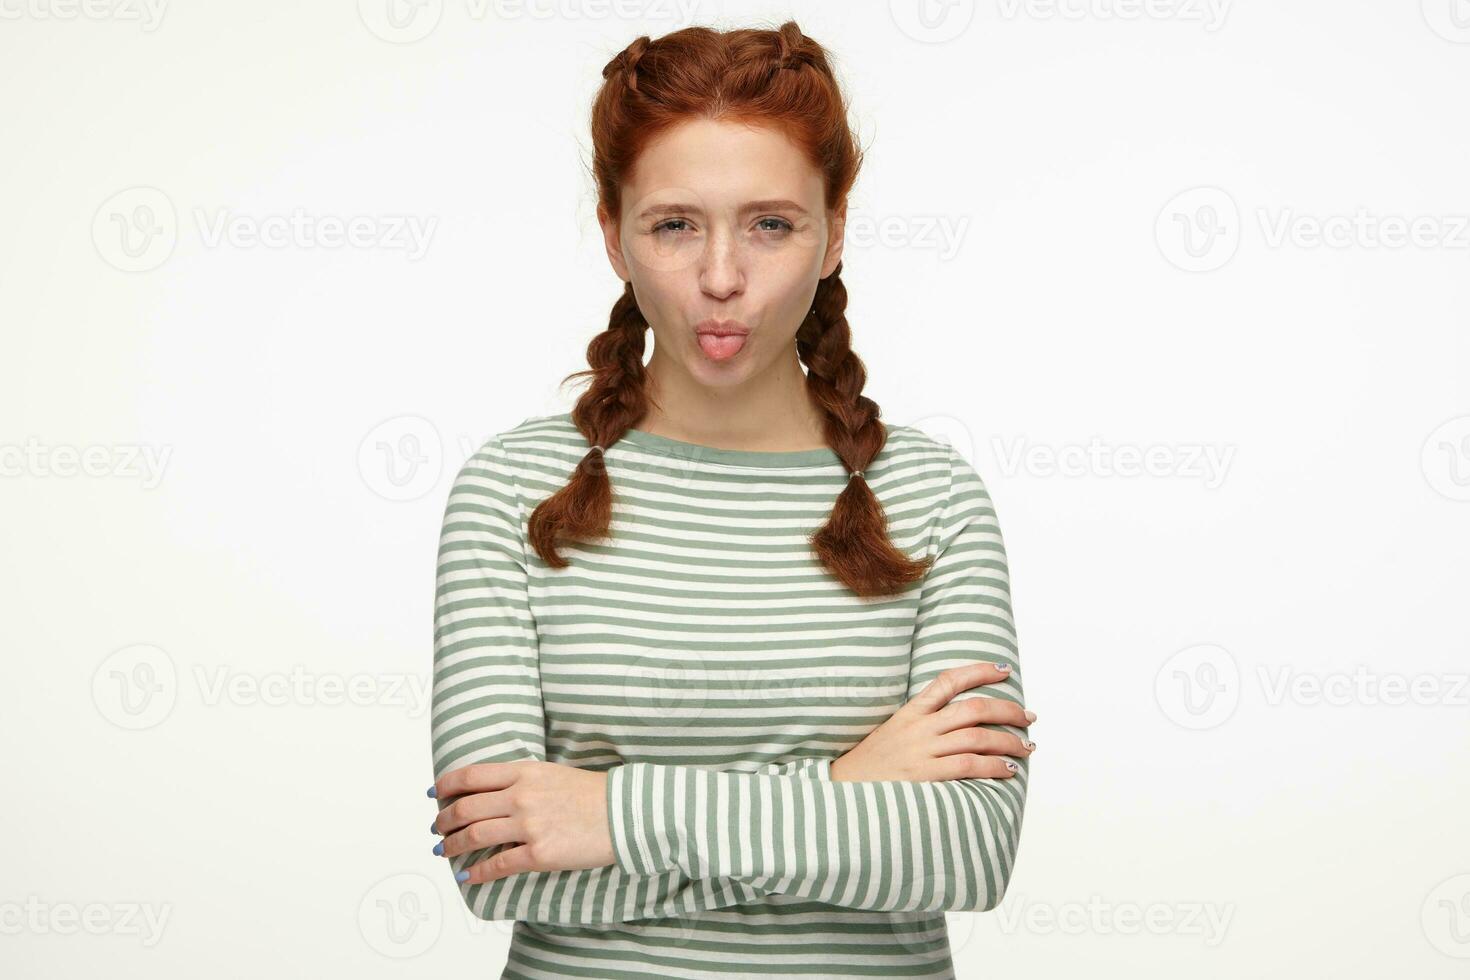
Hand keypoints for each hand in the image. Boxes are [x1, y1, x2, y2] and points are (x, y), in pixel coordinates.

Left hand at [431, 760, 613, 883]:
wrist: (623, 813)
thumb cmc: (590, 793)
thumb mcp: (550, 773)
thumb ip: (519, 780)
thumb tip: (489, 794)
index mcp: (523, 772)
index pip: (471, 776)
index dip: (446, 785)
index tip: (434, 793)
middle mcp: (521, 797)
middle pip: (466, 808)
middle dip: (444, 821)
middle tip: (437, 828)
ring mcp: (529, 826)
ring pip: (474, 837)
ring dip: (452, 846)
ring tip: (444, 852)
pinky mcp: (539, 854)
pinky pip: (498, 866)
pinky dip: (477, 873)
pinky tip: (468, 876)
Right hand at [829, 661, 1034, 781]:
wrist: (844, 791)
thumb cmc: (872, 765)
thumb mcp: (892, 732)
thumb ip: (921, 722)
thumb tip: (958, 720)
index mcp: (910, 712)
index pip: (948, 680)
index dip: (979, 671)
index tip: (1003, 670)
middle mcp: (919, 727)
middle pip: (974, 708)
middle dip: (1008, 710)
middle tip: (1028, 716)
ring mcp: (922, 750)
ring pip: (978, 736)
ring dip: (1009, 741)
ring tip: (1026, 747)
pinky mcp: (926, 775)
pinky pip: (969, 766)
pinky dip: (995, 766)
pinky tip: (1009, 769)